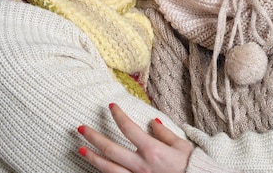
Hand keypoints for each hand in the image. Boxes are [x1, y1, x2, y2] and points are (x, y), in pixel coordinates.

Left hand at [78, 103, 193, 172]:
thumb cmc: (191, 167)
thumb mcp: (182, 146)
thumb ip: (165, 134)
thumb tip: (152, 123)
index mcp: (152, 150)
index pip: (129, 129)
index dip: (118, 116)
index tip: (111, 106)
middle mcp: (141, 164)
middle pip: (111, 149)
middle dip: (94, 138)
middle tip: (81, 128)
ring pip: (108, 168)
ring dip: (93, 157)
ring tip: (81, 149)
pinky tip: (96, 168)